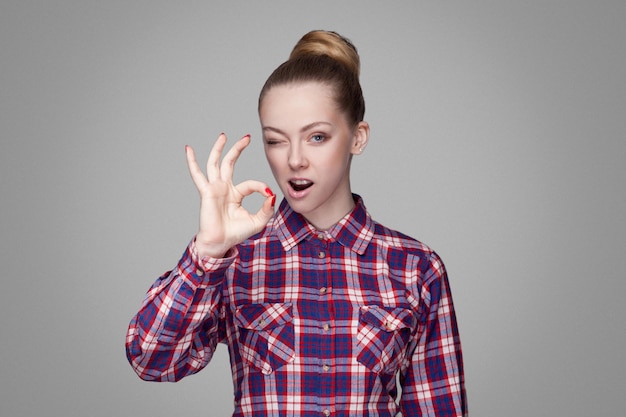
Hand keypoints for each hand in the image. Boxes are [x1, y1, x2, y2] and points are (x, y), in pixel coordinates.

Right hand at [185, 133, 275, 257]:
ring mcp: (214, 188)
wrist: (220, 243)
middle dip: (238, 149)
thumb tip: (272, 194)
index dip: (261, 187)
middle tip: (246, 137)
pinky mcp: (207, 191)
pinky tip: (188, 149)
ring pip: (215, 163)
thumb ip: (267, 208)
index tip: (268, 194)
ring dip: (219, 149)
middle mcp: (224, 188)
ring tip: (223, 135)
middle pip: (230, 163)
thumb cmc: (236, 234)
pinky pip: (197, 175)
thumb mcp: (258, 221)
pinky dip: (192, 162)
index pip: (250, 184)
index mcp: (235, 195)